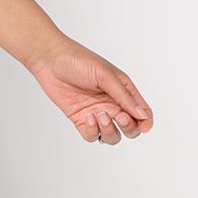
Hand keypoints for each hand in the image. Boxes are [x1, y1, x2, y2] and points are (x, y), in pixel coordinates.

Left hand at [27, 34, 152, 143]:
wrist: (50, 61)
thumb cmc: (80, 61)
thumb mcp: (106, 76)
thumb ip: (124, 97)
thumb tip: (142, 115)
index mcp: (123, 91)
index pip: (142, 112)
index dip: (146, 122)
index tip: (144, 126)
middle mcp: (112, 104)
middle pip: (130, 128)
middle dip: (129, 127)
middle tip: (118, 116)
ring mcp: (97, 113)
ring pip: (112, 136)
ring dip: (110, 131)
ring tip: (100, 115)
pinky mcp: (80, 119)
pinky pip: (92, 136)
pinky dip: (93, 132)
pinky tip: (88, 117)